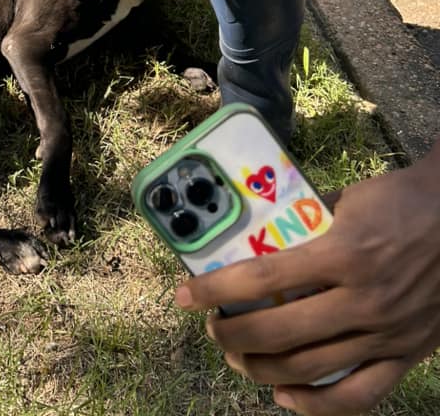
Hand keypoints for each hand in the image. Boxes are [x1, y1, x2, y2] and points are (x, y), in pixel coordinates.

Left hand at [174, 146, 439, 415]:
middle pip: (279, 333)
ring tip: (237, 358)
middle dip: (232, 335)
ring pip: (311, 370)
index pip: (264, 280)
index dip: (216, 290)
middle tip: (211, 326)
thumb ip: (307, 219)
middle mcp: (364, 300)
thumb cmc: (402, 199)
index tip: (185, 294)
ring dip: (262, 369)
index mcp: (344, 253)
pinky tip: (286, 397)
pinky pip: (360, 397)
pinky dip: (317, 406)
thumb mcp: (349, 197)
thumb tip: (261, 234)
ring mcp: (387, 334)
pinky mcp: (408, 355)